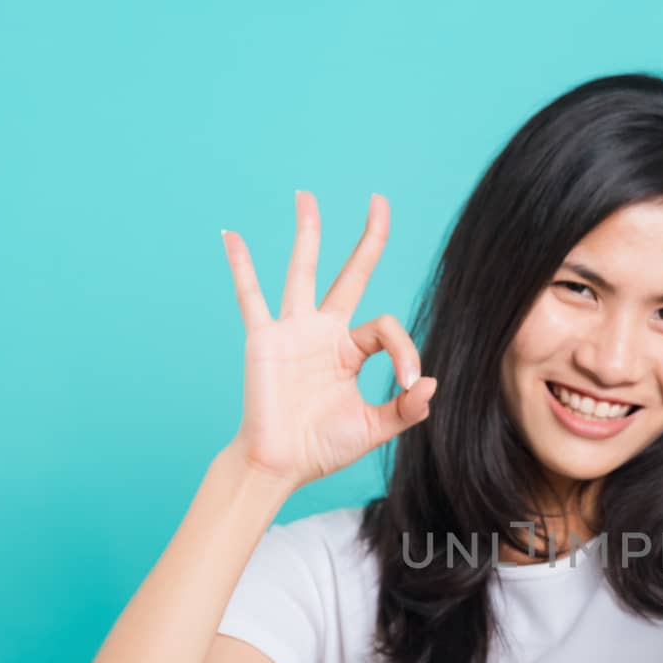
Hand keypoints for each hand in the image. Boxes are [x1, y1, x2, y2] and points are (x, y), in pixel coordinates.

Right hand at [220, 190, 437, 490]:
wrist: (280, 465)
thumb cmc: (322, 448)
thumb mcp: (374, 428)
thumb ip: (405, 409)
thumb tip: (432, 384)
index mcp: (351, 350)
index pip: (386, 327)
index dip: (406, 350)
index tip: (409, 383)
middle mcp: (323, 332)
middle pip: (351, 274)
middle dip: (367, 239)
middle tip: (379, 200)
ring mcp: (292, 331)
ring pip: (303, 271)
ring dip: (307, 234)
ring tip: (308, 196)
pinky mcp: (264, 339)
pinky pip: (250, 296)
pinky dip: (240, 266)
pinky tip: (231, 235)